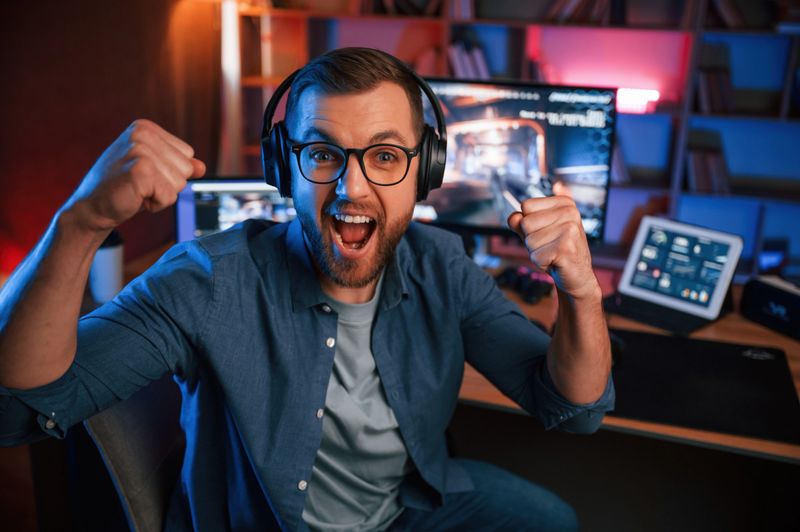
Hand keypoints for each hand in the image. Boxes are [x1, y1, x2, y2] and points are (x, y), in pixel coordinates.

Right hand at [66, 119, 205, 231]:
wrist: (92, 207)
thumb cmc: (123, 188)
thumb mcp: (154, 171)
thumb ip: (178, 165)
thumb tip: (202, 167)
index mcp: (145, 128)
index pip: (187, 155)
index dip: (170, 172)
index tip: (144, 175)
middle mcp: (141, 134)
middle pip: (186, 169)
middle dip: (168, 184)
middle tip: (139, 185)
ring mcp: (139, 150)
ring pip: (180, 183)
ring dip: (161, 195)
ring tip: (136, 191)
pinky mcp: (140, 171)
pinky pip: (170, 196)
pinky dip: (156, 205)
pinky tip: (135, 198)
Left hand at [507, 196, 599, 300]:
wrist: (577, 274)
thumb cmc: (556, 250)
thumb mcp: (536, 231)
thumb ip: (521, 221)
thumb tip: (513, 217)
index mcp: (564, 203)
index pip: (526, 205)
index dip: (529, 223)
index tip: (545, 232)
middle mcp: (570, 212)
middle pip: (525, 222)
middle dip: (531, 239)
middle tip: (549, 245)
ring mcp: (570, 229)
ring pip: (529, 240)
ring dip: (536, 251)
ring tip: (552, 253)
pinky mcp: (566, 248)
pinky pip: (535, 256)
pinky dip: (541, 263)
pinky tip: (555, 262)